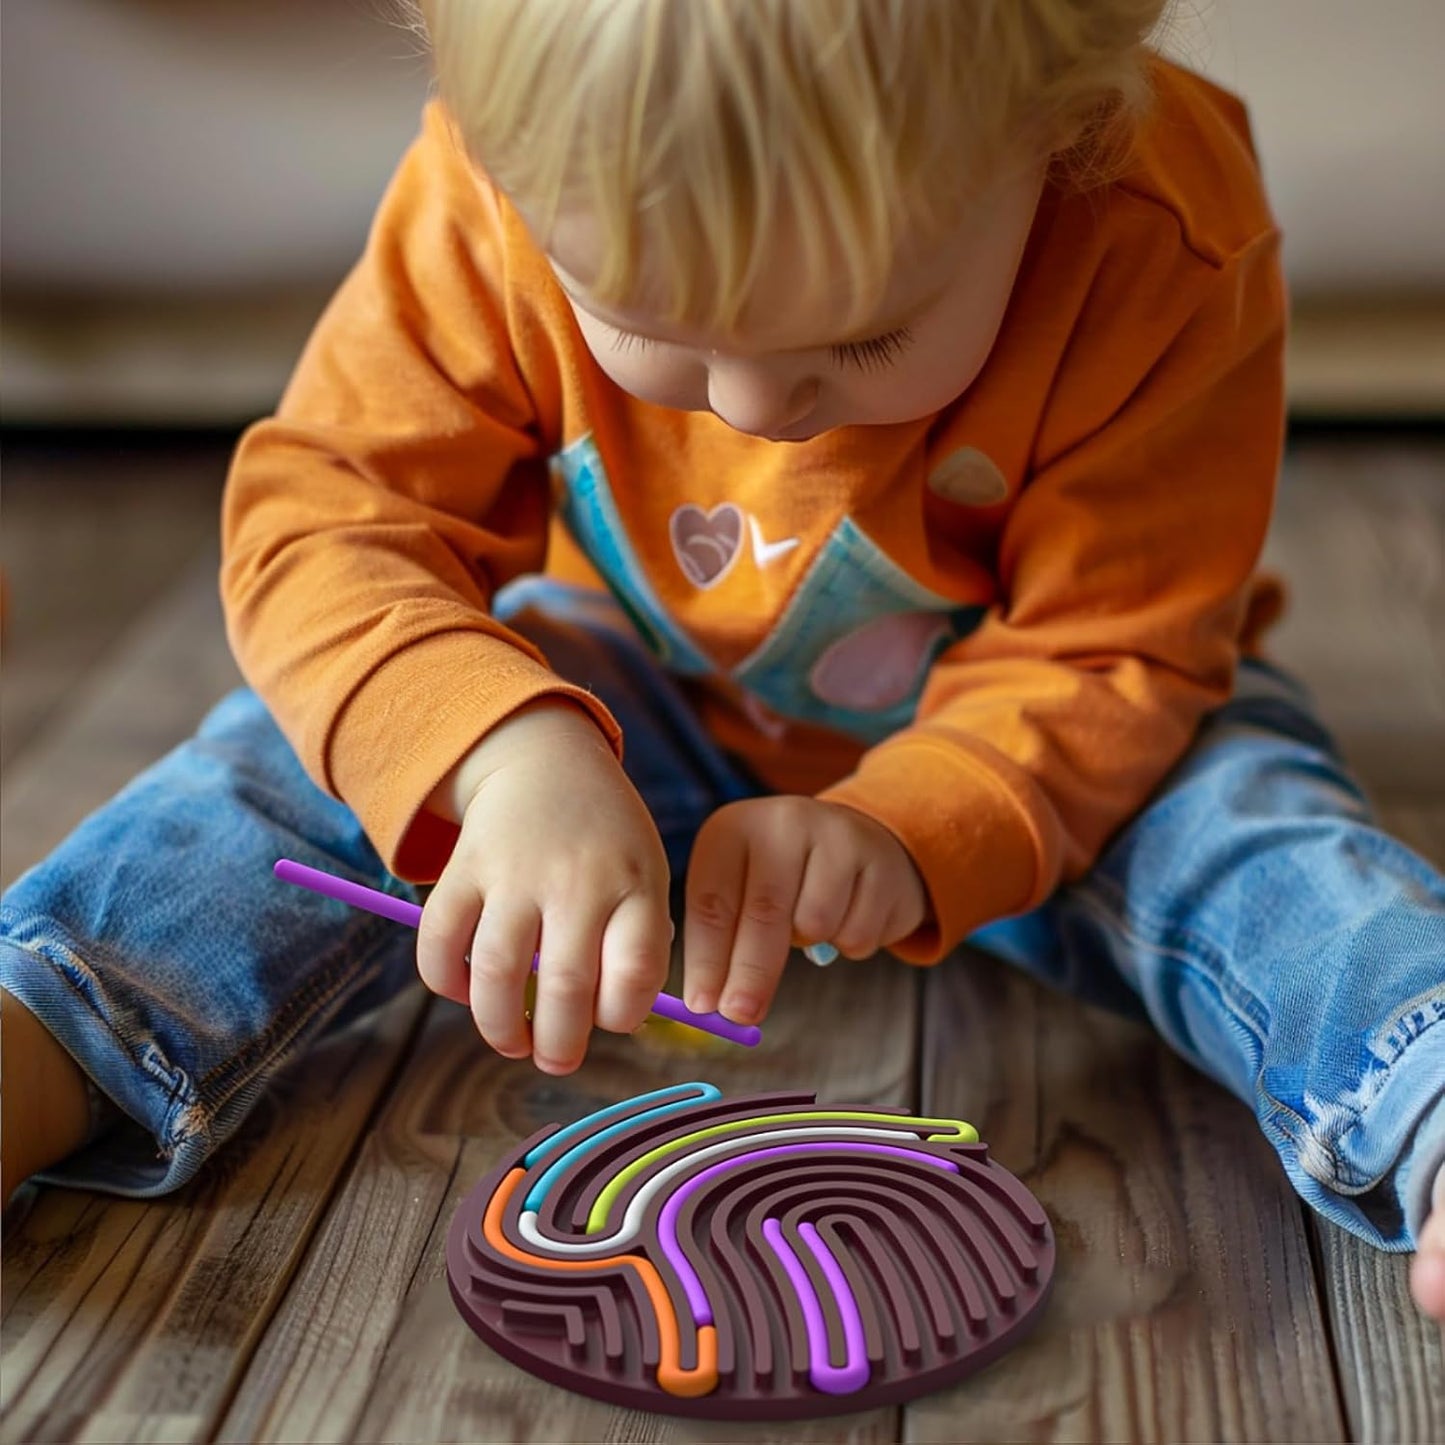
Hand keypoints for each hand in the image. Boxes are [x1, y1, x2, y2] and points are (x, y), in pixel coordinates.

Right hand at [416, 701, 671, 1073]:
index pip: (635, 972)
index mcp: (633, 883)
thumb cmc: (605, 839)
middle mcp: (577, 879)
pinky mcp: (464, 868)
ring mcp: (516, 872)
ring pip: (498, 974)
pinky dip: (446, 982)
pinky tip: (465, 992)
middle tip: (556, 1059)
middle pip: (566, 986)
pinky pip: (440, 941)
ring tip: (512, 1042)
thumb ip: (639, 943)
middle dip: (559, 1045)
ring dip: (500, 1028)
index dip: (622, 1016)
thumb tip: (615, 1027)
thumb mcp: (644, 874)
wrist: (546, 761)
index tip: (610, 1020)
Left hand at [682, 796, 927, 1025]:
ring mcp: (834, 835)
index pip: (713, 901)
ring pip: (815, 924)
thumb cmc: (784, 882)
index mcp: (733, 829)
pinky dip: (850, 944)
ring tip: (811, 925)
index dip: (706, 959)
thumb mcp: (741, 892)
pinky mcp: (878, 860)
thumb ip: (722, 943)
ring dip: (811, 947)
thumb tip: (706, 1005)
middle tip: (741, 1015)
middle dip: (750, 973)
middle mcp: (782, 822)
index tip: (702, 1006)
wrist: (857, 845)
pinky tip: (848, 916)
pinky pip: (857, 931)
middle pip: (763, 911)